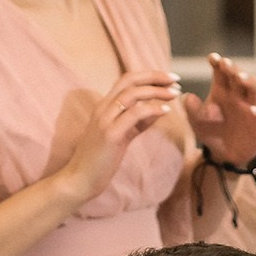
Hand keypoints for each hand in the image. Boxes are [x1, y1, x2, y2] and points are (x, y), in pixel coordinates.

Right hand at [60, 70, 181, 201]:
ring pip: (132, 94)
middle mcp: (103, 108)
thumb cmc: (100, 160)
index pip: (127, 80)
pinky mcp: (110, 135)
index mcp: (104, 107)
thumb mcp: (122, 136)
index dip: (149, 76)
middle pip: (129, 80)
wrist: (79, 180)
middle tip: (176, 79)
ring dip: (157, 91)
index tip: (169, 79)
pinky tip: (167, 110)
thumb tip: (158, 110)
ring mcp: (105, 120)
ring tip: (175, 93)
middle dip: (155, 76)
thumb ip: (138, 122)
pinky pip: (134, 114)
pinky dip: (152, 109)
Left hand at [185, 53, 255, 163]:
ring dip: (250, 82)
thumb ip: (192, 109)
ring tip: (241, 78)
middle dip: (234, 69)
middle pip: (240, 77)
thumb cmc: (210, 132)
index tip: (212, 58)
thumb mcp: (196, 122)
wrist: (223, 155)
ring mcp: (252, 108)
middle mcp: (239, 95)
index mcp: (223, 90)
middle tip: (226, 63)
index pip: (222, 72)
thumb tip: (187, 96)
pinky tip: (253, 110)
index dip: (218, 63)